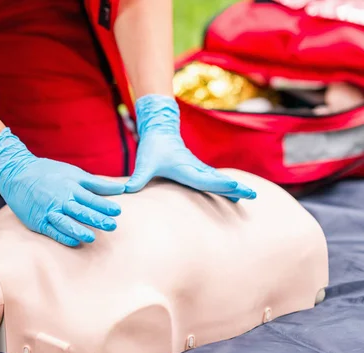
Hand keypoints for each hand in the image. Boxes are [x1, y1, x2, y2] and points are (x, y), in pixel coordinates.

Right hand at [0, 128, 124, 245]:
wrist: (16, 173)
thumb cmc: (48, 172)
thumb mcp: (73, 173)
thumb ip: (96, 184)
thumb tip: (121, 189)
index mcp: (70, 187)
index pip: (91, 198)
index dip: (104, 205)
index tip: (117, 211)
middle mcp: (60, 199)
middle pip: (80, 211)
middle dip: (96, 219)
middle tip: (111, 226)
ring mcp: (47, 211)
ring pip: (65, 222)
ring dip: (78, 230)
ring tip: (91, 237)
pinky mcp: (37, 221)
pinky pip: (51, 230)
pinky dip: (62, 236)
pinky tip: (74, 241)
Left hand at [125, 94, 256, 200]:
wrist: (160, 130)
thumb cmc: (152, 148)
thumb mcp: (144, 164)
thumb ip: (137, 178)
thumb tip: (126, 191)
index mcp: (185, 169)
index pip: (203, 179)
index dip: (217, 184)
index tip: (233, 186)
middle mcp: (195, 169)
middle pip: (217, 180)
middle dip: (234, 187)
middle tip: (251, 194)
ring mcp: (198, 169)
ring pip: (218, 180)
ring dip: (234, 188)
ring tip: (250, 196)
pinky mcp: (198, 169)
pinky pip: (214, 179)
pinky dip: (226, 187)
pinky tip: (235, 196)